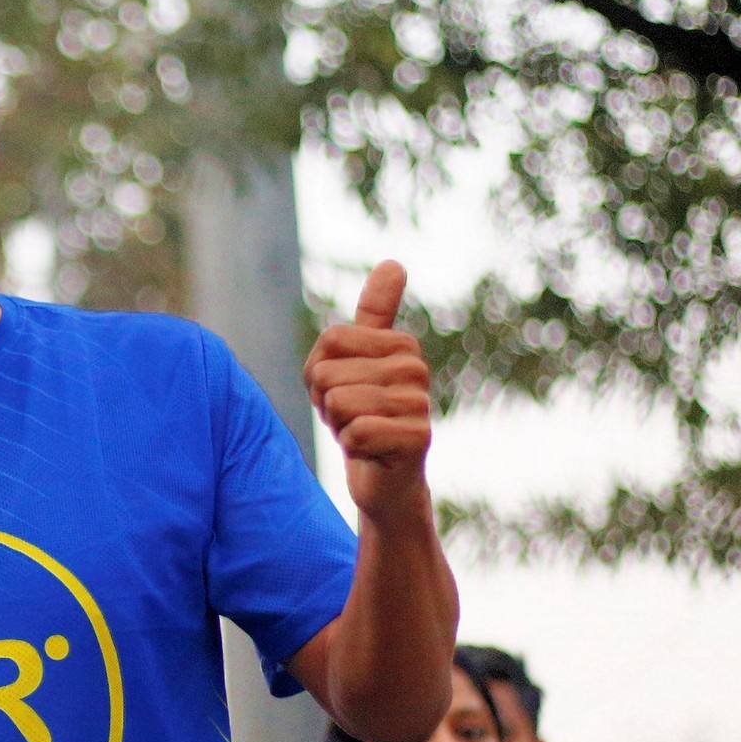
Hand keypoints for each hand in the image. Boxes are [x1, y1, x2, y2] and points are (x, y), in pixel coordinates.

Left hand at [304, 262, 434, 519]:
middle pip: (329, 373)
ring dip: (339, 426)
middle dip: (328, 403)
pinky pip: (356, 433)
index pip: (330, 341)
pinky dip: (352, 448)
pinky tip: (371, 452)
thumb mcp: (353, 361)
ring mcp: (420, 403)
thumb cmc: (363, 416)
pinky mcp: (417, 438)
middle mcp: (416, 368)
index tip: (343, 391)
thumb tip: (395, 263)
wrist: (385, 479)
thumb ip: (372, 314)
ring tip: (360, 432)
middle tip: (352, 418)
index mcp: (400, 344)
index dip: (320, 373)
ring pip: (341, 402)